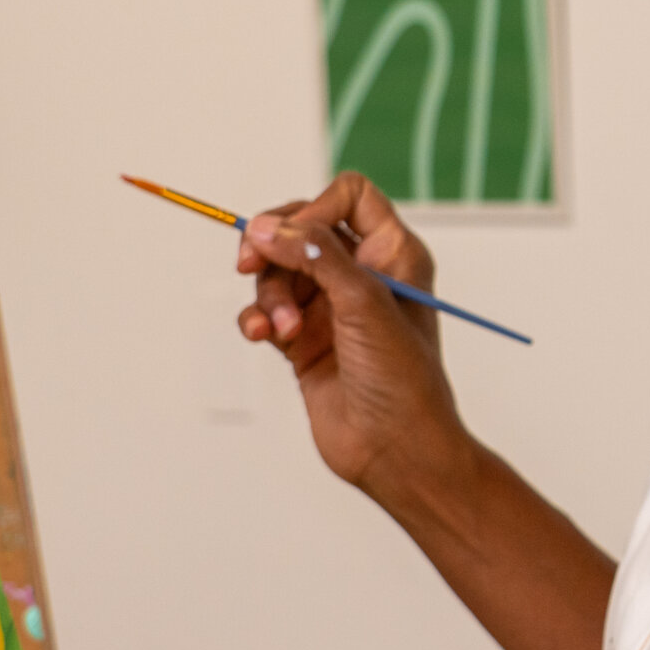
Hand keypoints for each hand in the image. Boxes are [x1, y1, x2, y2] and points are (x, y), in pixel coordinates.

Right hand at [236, 173, 470, 498]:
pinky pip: (265, 310)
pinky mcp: (303, 340)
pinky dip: (256, 318)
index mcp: (393, 254)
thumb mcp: (364, 303)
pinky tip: (260, 334)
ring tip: (281, 328)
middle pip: (302, 230)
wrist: (395, 451)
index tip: (297, 236)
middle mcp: (362, 275)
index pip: (349, 197)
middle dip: (275, 245)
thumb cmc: (402, 379)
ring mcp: (331, 308)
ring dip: (269, 294)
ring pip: (278, 272)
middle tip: (248, 261)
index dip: (316, 207)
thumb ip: (316, 257)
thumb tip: (268, 226)